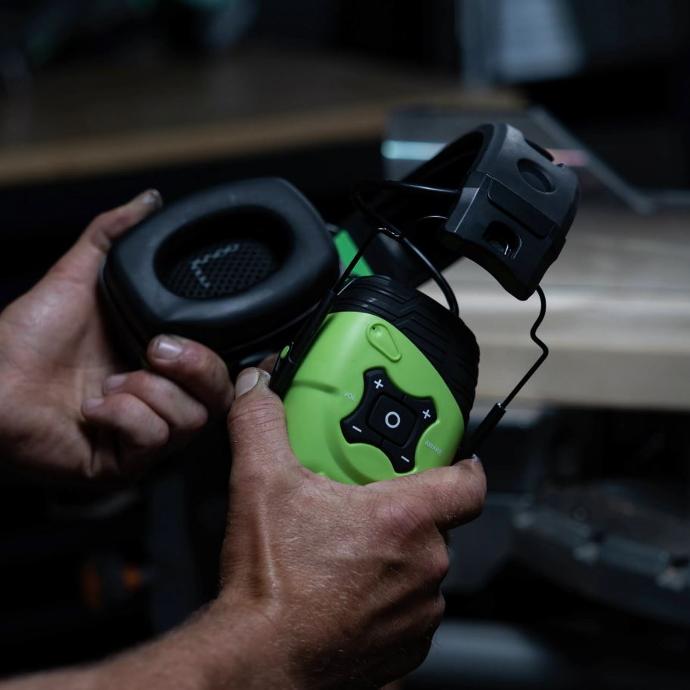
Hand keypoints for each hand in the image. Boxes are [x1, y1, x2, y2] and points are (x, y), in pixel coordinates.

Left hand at [0, 191, 233, 482]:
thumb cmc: (26, 336)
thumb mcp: (79, 276)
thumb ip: (114, 236)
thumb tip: (147, 200)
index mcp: (158, 364)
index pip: (219, 368)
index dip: (227, 356)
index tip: (227, 335)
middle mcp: (157, 400)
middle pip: (218, 397)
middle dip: (195, 367)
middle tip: (153, 349)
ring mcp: (143, 435)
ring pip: (191, 420)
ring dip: (150, 393)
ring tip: (109, 380)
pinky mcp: (123, 463)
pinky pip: (154, 441)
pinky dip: (125, 416)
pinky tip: (94, 406)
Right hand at [210, 367, 485, 688]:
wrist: (260, 660)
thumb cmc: (272, 583)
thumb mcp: (261, 484)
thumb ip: (261, 425)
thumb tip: (258, 391)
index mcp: (403, 520)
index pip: (468, 483)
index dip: (464, 464)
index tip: (452, 457)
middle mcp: (423, 566)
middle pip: (436, 524)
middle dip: (405, 511)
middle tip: (365, 504)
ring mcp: (418, 612)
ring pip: (422, 568)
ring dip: (396, 556)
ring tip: (350, 552)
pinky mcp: (405, 648)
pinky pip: (410, 610)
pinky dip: (388, 598)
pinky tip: (348, 592)